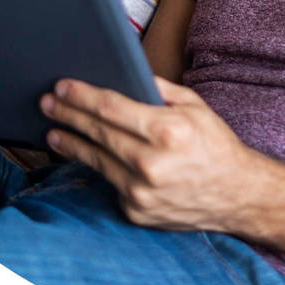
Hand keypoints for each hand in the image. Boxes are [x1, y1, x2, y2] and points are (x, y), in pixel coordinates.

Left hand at [40, 77, 265, 231]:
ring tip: (55, 130)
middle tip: (48, 102)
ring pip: (96, 160)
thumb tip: (127, 72)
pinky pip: (110, 183)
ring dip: (71, 143)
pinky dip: (99, 167)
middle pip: (98, 133)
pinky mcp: (137, 212)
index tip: (62, 86)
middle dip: (68, 115)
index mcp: (168, 131)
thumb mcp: (195, 105)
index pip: (111, 109)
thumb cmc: (216, 145)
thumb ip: (159, 89)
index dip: (82, 96)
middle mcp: (152, 164)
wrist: (237, 195)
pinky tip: (85, 154)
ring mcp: (142, 192)